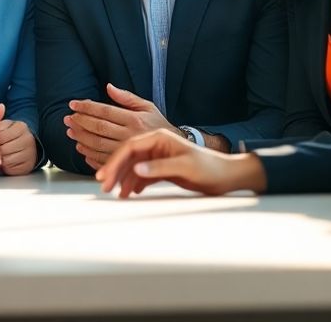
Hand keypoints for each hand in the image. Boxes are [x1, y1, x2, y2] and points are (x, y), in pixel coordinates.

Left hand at [0, 119, 37, 174]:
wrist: (25, 146)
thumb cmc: (10, 136)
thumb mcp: (3, 126)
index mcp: (20, 127)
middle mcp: (28, 139)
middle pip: (2, 149)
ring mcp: (30, 153)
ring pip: (5, 160)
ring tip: (0, 156)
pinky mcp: (28, 166)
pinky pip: (10, 169)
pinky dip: (5, 167)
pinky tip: (6, 162)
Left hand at [65, 83, 174, 169]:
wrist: (172, 149)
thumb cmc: (158, 124)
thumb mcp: (147, 106)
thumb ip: (127, 97)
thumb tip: (108, 87)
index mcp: (134, 119)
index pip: (104, 111)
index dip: (86, 107)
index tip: (73, 104)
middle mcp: (130, 135)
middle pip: (98, 127)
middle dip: (80, 122)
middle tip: (68, 118)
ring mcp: (127, 151)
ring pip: (97, 144)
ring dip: (81, 138)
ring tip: (70, 132)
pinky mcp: (125, 164)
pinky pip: (103, 160)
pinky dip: (89, 155)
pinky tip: (82, 148)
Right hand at [95, 129, 267, 198]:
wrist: (226, 176)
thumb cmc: (210, 168)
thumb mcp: (184, 167)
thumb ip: (159, 168)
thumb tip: (136, 170)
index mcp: (159, 138)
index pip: (130, 147)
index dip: (115, 160)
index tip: (106, 175)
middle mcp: (156, 146)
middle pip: (128, 156)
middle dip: (115, 171)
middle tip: (104, 185)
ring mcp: (158, 158)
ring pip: (133, 167)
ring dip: (122, 179)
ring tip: (114, 192)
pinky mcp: (162, 169)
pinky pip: (142, 176)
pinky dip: (133, 184)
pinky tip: (128, 193)